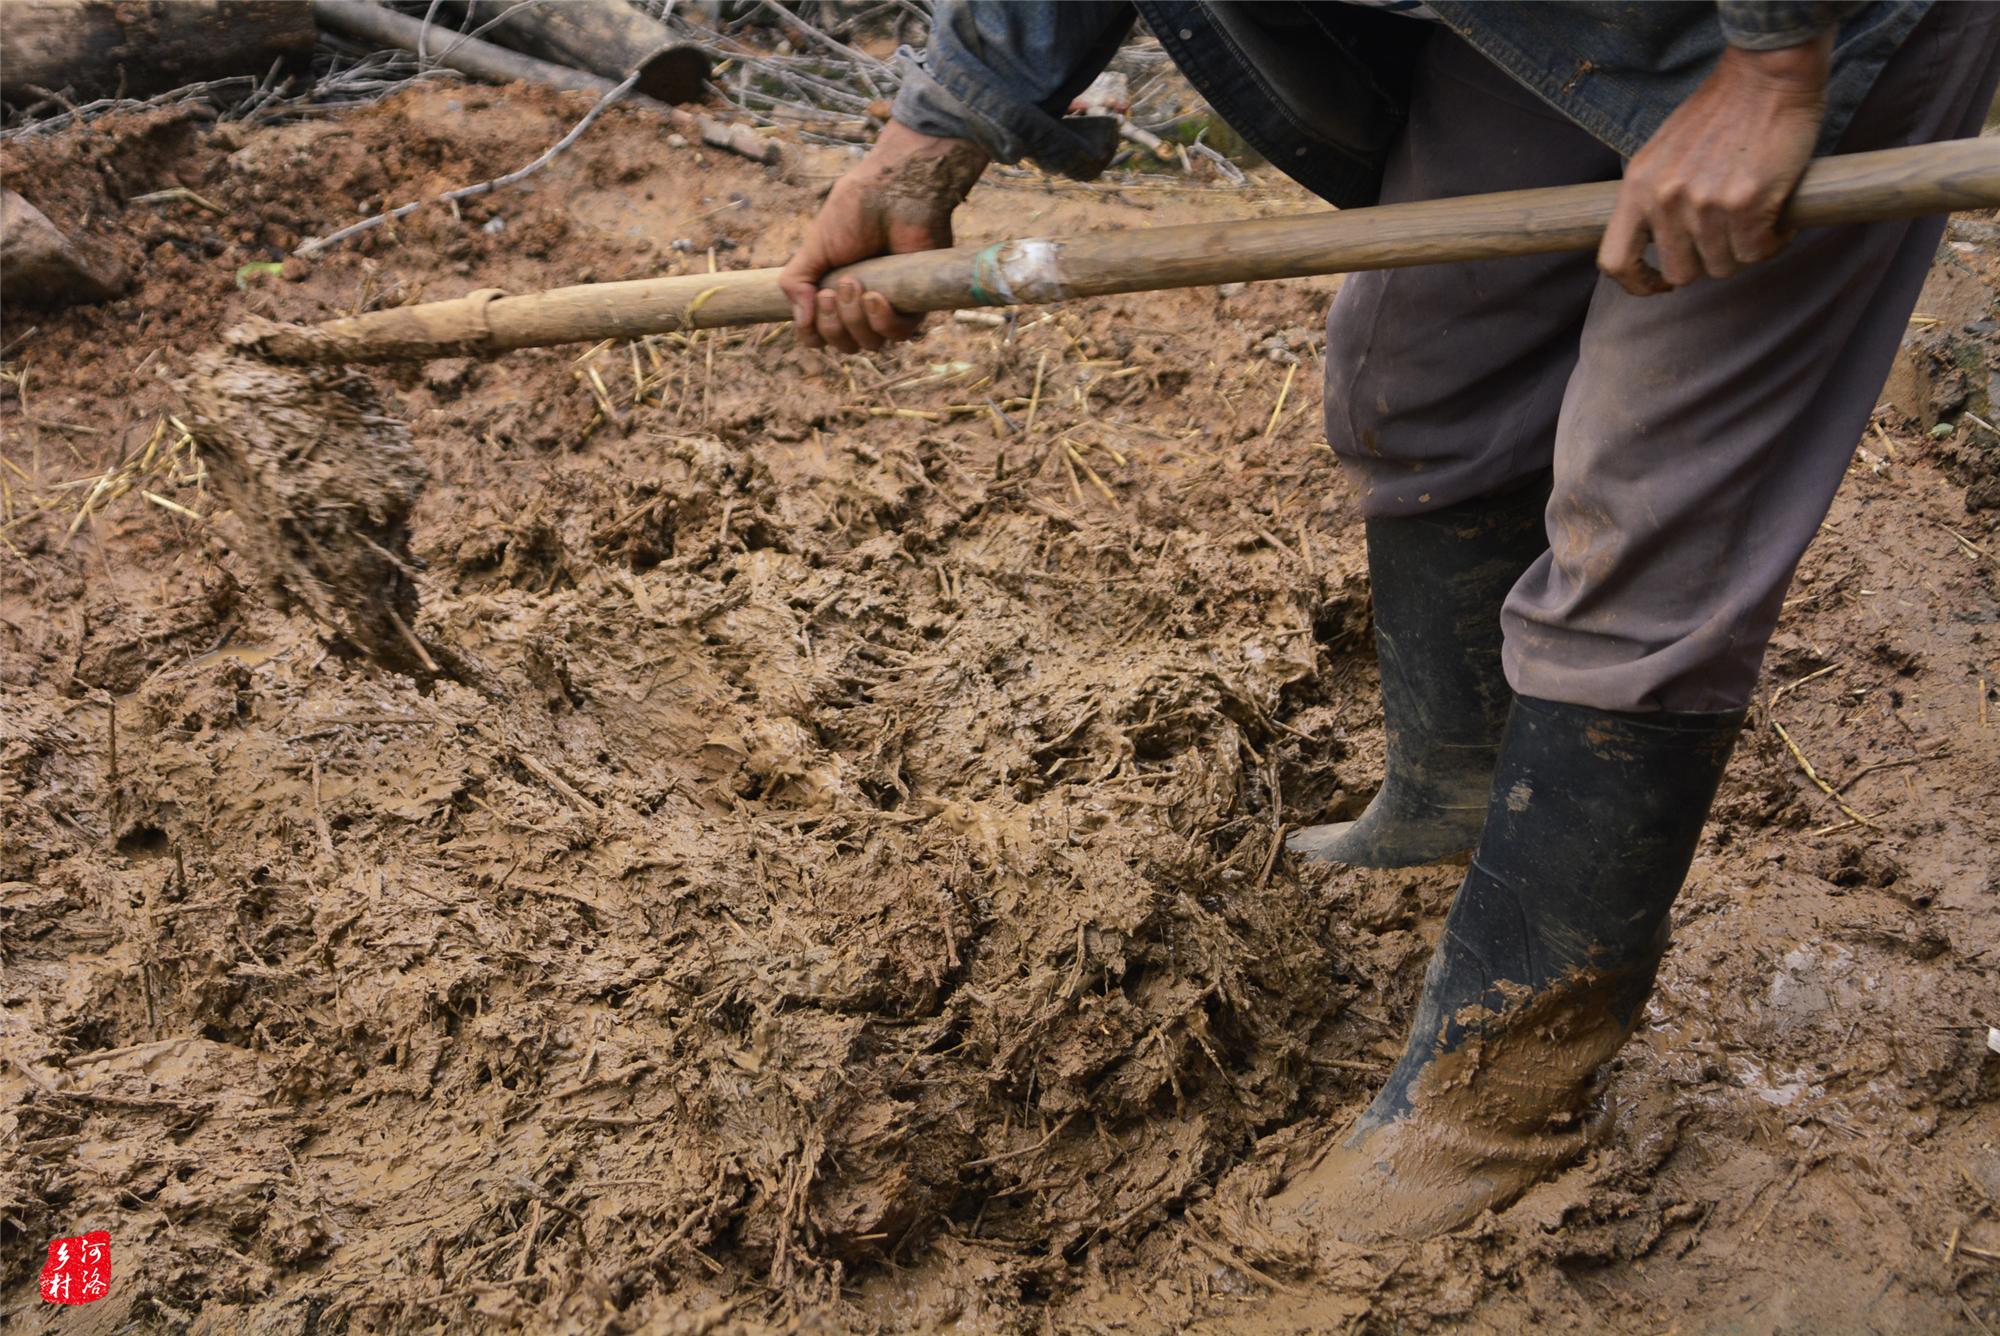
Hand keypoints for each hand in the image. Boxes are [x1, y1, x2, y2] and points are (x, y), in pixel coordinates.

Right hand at [777, 120, 988, 351]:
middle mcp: (861, 306)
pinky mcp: (916, 303)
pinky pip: (899, 335)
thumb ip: (796, 284)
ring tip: (855, 284)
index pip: (820, 337)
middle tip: (834, 289)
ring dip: (855, 320)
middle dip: (833, 323)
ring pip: (870, 344)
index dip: (813, 332)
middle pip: (844, 345)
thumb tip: (800, 322)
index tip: (815, 299)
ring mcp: (890, 307)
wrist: (892, 193)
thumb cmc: (853, 214)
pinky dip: (883, 321)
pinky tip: (876, 297)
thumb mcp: (813, 249)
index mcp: (834, 295)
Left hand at [1599, 33, 1831, 294]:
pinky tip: (1778, 221)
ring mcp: (1702, 204)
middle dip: (1708, 262)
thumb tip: (1659, 241)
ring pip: (1722, 266)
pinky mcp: (1744, 204)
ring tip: (1757, 220)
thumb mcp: (1663, 153)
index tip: (1660, 283)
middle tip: (1729, 237)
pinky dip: (1772, 243)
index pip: (1614, 260)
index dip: (1637, 283)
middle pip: (1680, 273)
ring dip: (1745, 250)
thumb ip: (1654, 195)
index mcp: (1637, 187)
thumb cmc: (1720, 112)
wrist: (1765, 74)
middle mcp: (1664, 200)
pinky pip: (1756, 253)